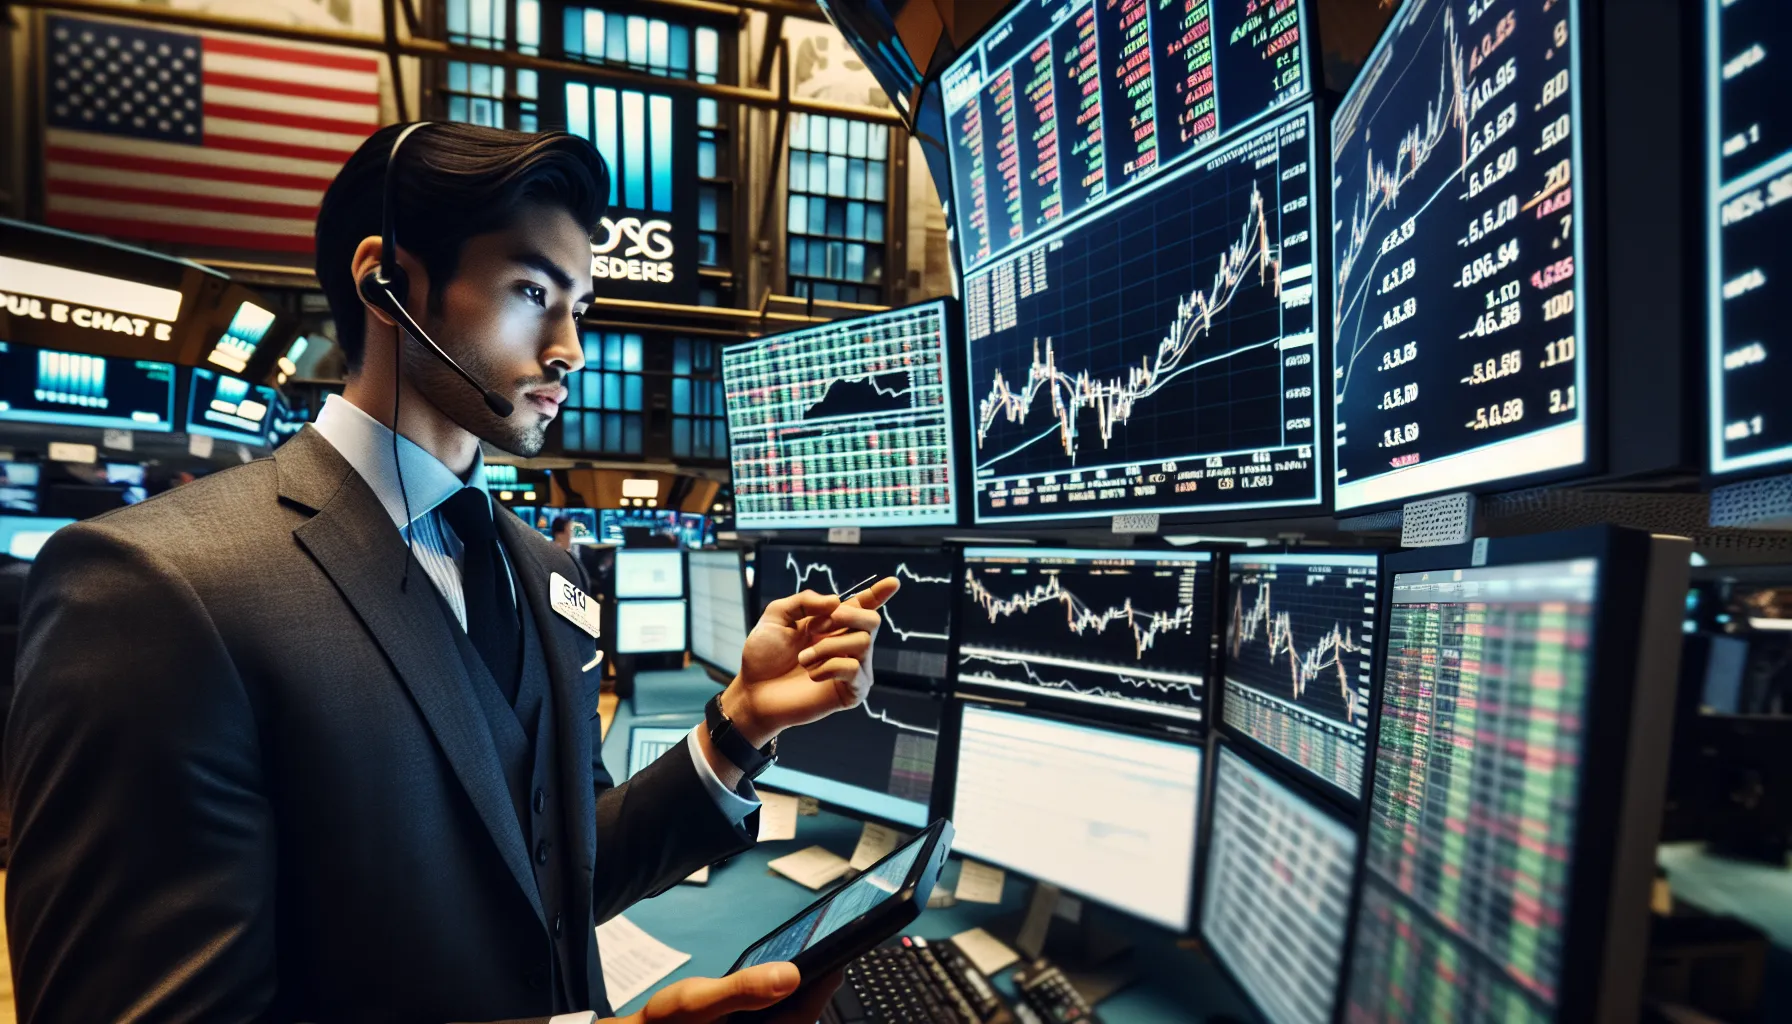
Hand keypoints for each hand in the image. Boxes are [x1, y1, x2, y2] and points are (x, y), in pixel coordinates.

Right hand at [602, 962, 840, 1023]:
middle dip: (818, 984)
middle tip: (831, 946)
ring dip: (803, 989)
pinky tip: (785, 976)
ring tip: (814, 955)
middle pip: (803, 1014)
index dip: (826, 982)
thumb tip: (790, 975)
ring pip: (792, 1014)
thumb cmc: (666, 1023)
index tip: (842, 951)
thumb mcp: (697, 1003)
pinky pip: (778, 1015)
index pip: (805, 1014)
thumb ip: (743, 990)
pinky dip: (785, 996)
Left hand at [723, 577, 900, 746]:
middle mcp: (847, 644)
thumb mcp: (778, 616)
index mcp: (832, 624)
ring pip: (862, 643)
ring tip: (803, 658)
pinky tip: (812, 675)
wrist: (754, 691)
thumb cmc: (765, 655)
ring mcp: (853, 669)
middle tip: (817, 626)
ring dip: (826, 647)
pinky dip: (829, 667)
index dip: (879, 593)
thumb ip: (805, 601)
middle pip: (872, 620)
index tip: (893, 582)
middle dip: (849, 616)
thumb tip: (837, 602)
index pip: (863, 605)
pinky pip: (854, 669)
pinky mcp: (852, 691)